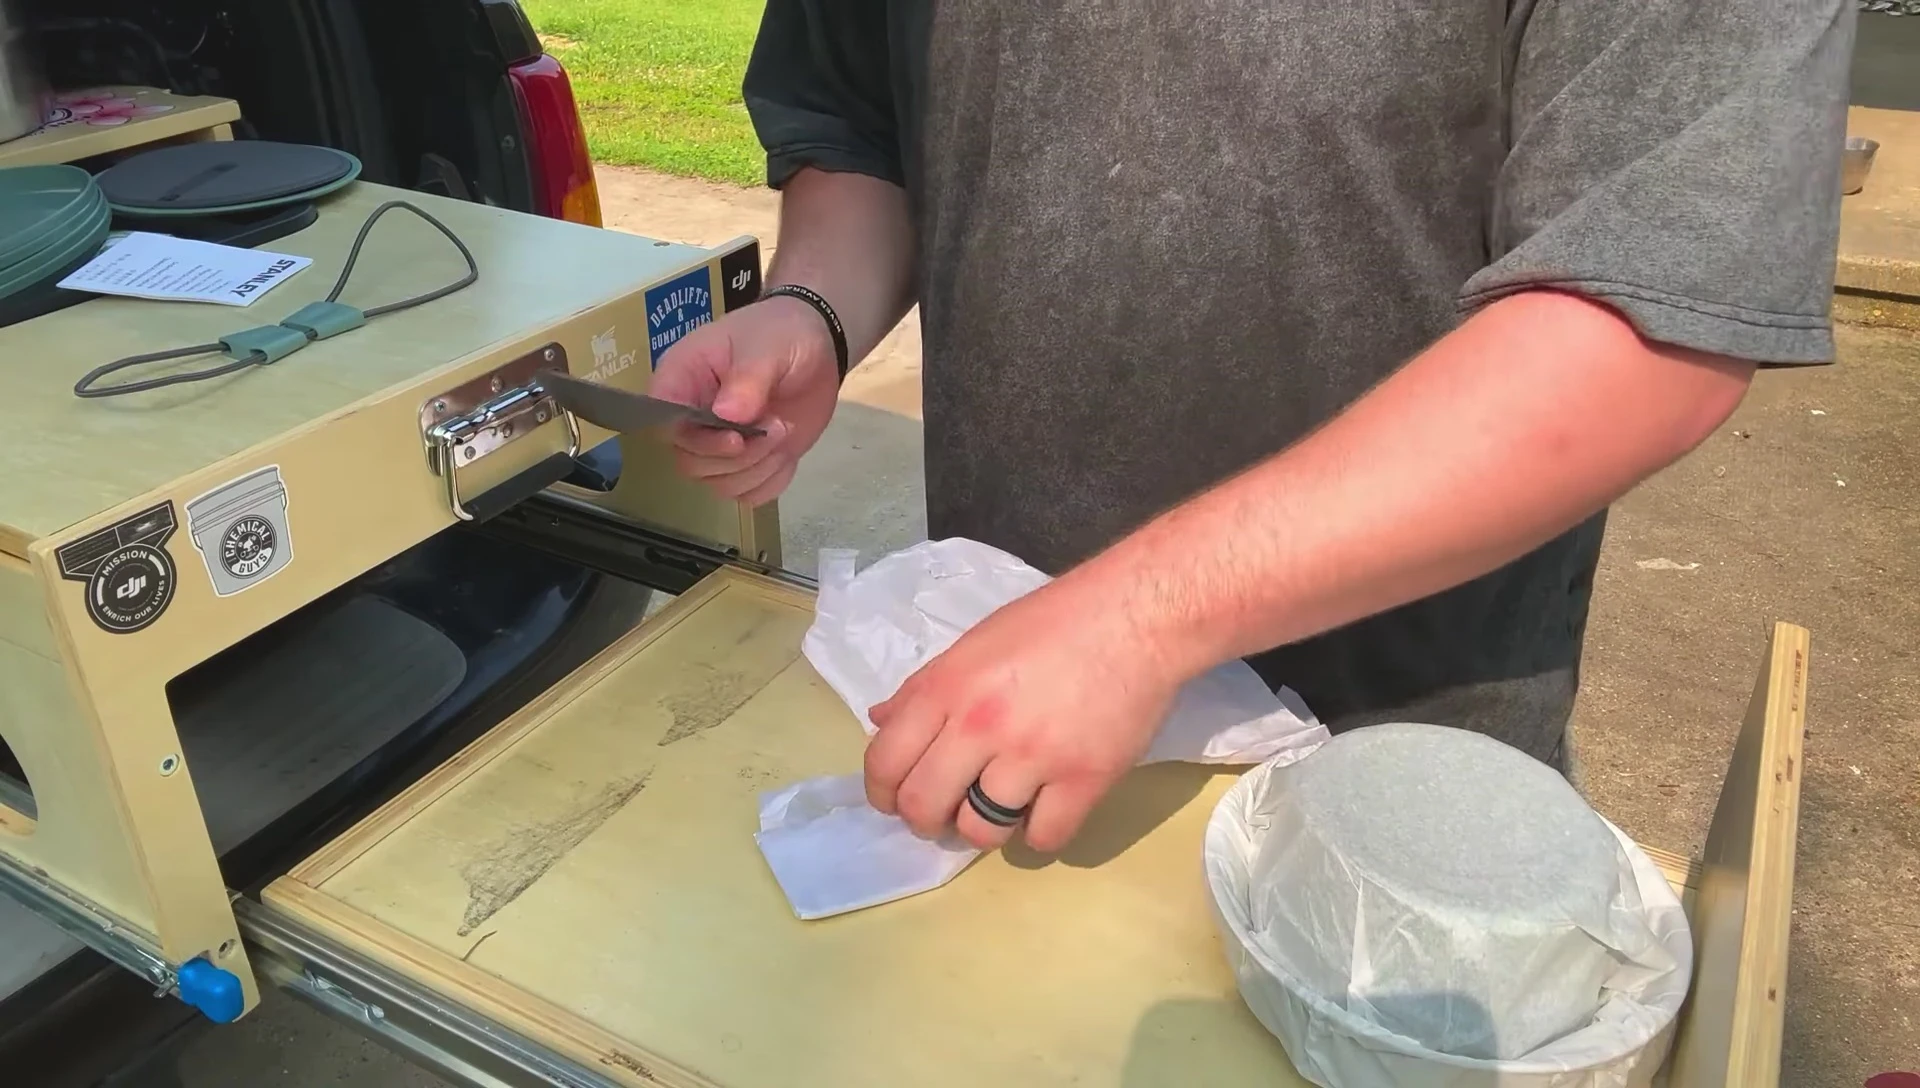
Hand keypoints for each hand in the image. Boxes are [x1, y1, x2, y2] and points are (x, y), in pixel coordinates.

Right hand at [649, 294, 840, 505]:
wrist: (816, 345)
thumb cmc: (781, 334)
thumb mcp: (768, 346)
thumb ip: (747, 378)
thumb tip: (726, 415)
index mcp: (681, 378)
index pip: (665, 423)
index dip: (697, 440)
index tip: (737, 437)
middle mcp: (690, 417)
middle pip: (691, 463)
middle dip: (739, 457)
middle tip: (778, 426)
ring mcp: (716, 444)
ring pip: (718, 483)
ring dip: (758, 468)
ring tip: (784, 431)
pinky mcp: (745, 462)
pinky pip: (747, 494)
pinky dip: (770, 481)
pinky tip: (786, 454)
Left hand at [863, 573, 1183, 852]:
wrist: (1136, 616)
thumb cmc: (1053, 623)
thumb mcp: (975, 643)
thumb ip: (926, 686)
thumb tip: (881, 721)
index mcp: (947, 687)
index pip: (885, 762)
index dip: (883, 793)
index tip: (896, 799)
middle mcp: (980, 725)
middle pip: (924, 807)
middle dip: (926, 821)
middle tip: (945, 812)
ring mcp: (1033, 756)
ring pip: (981, 832)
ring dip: (984, 827)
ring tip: (1001, 804)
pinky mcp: (1084, 780)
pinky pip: (1043, 839)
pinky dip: (1040, 832)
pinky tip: (1046, 806)